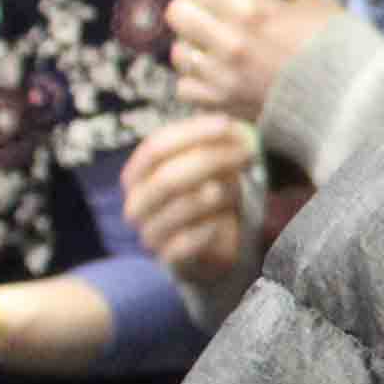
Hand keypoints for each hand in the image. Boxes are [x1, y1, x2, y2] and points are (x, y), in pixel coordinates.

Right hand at [123, 113, 263, 286]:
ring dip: (218, 193)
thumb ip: (210, 143)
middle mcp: (136, 204)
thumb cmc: (208, 195)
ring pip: (181, 207)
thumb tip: (231, 123)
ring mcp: (150, 233)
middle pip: (167, 177)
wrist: (213, 245)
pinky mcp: (169, 260)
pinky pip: (185, 244)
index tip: (228, 124)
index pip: (155, 147)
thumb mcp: (207, 164)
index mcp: (136, 174)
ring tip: (239, 185)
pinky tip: (222, 220)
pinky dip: (207, 229)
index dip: (192, 133)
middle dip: (211, 161)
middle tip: (246, 152)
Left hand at [167, 0, 339, 122]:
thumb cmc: (338, 49)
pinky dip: (198, 82)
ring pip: (179, 52)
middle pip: (177, 14)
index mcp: (249, 9)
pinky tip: (217, 77)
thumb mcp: (317, 2)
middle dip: (192, 11)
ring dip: (194, 48)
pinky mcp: (224, 103)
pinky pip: (186, 87)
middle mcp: (228, 40)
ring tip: (214, 50)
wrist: (350, 100)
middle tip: (208, 17)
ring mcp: (222, 74)